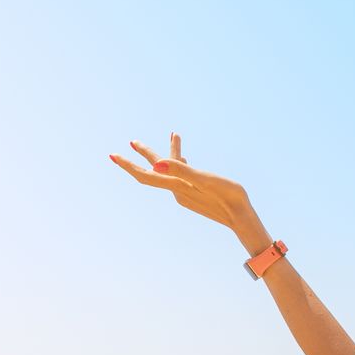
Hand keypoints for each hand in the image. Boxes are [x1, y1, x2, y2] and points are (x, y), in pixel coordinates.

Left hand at [109, 134, 267, 247]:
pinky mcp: (194, 194)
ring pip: (171, 170)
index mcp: (176, 185)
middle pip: (154, 171)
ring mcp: (185, 193)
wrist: (241, 218)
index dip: (128, 164)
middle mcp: (177, 190)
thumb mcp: (205, 179)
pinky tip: (185, 157)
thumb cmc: (228, 196)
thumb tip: (156, 164)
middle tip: (132, 141)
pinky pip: (181, 175)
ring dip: (170, 153)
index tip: (112, 155)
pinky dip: (180, 161)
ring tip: (174, 136)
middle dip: (144, 154)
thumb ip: (181, 169)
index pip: (146, 174)